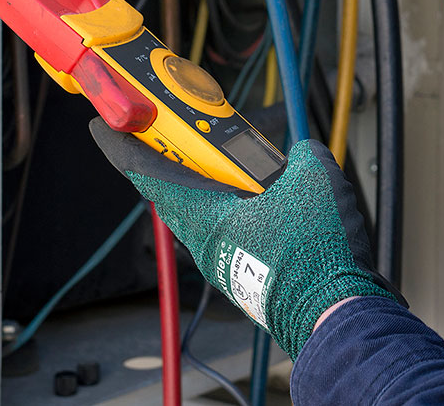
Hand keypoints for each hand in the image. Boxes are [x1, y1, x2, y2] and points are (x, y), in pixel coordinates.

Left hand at [89, 121, 399, 357]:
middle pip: (176, 196)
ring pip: (205, 217)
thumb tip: (301, 154)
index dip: (127, 151)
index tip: (107, 131)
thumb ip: (302, 155)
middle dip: (173, 164)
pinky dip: (238, 212)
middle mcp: (209, 245)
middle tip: (176, 137)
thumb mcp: (316, 179)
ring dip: (211, 189)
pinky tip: (267, 203)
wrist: (336, 312)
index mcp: (210, 218)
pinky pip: (231, 235)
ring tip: (232, 165)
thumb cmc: (316, 255)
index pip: (152, 178)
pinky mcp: (247, 277)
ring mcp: (226, 263)